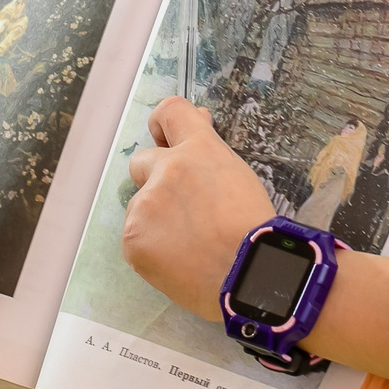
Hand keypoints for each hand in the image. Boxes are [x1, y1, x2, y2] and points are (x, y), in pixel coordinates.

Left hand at [122, 99, 277, 321]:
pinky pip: (136, 236)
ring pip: (140, 205)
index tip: (164, 138)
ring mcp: (144, 205)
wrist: (249, 276)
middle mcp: (166, 170)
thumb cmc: (255, 229)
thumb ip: (210, 154)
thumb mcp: (240, 177)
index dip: (164, 124)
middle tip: (184, 209)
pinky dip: (153, 247)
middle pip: (142, 161)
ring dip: (156, 218)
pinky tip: (179, 261)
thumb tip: (199, 122)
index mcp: (199, 151)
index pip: (170, 112)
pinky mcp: (133, 238)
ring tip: (190, 245)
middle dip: (156, 179)